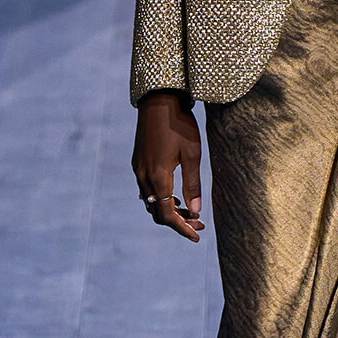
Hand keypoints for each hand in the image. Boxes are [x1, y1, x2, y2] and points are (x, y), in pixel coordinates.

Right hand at [132, 91, 203, 241]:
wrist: (159, 101)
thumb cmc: (180, 125)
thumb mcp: (192, 154)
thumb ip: (193, 184)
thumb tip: (196, 211)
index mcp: (159, 177)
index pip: (167, 215)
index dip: (182, 228)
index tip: (197, 236)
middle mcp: (144, 177)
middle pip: (157, 212)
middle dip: (178, 222)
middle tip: (199, 223)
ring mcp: (138, 169)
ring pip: (151, 202)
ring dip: (169, 211)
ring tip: (190, 211)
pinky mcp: (137, 162)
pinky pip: (147, 190)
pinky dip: (161, 199)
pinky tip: (175, 196)